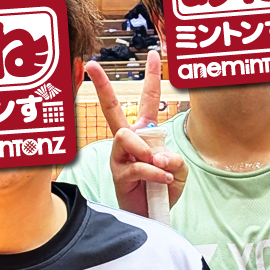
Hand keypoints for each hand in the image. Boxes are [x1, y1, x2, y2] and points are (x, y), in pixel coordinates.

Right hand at [85, 50, 186, 216]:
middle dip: (101, 85)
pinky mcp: (118, 173)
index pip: (147, 101)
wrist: (153, 215)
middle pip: (111, 108)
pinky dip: (155, 172)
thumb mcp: (178, 169)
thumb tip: (158, 155)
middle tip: (91, 66)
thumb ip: (173, 157)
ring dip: (147, 151)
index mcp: (143, 133)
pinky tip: (164, 179)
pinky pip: (138, 165)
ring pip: (126, 137)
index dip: (151, 78)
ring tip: (160, 166)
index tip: (154, 55)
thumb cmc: (163, 188)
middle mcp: (127, 140)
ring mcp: (119, 156)